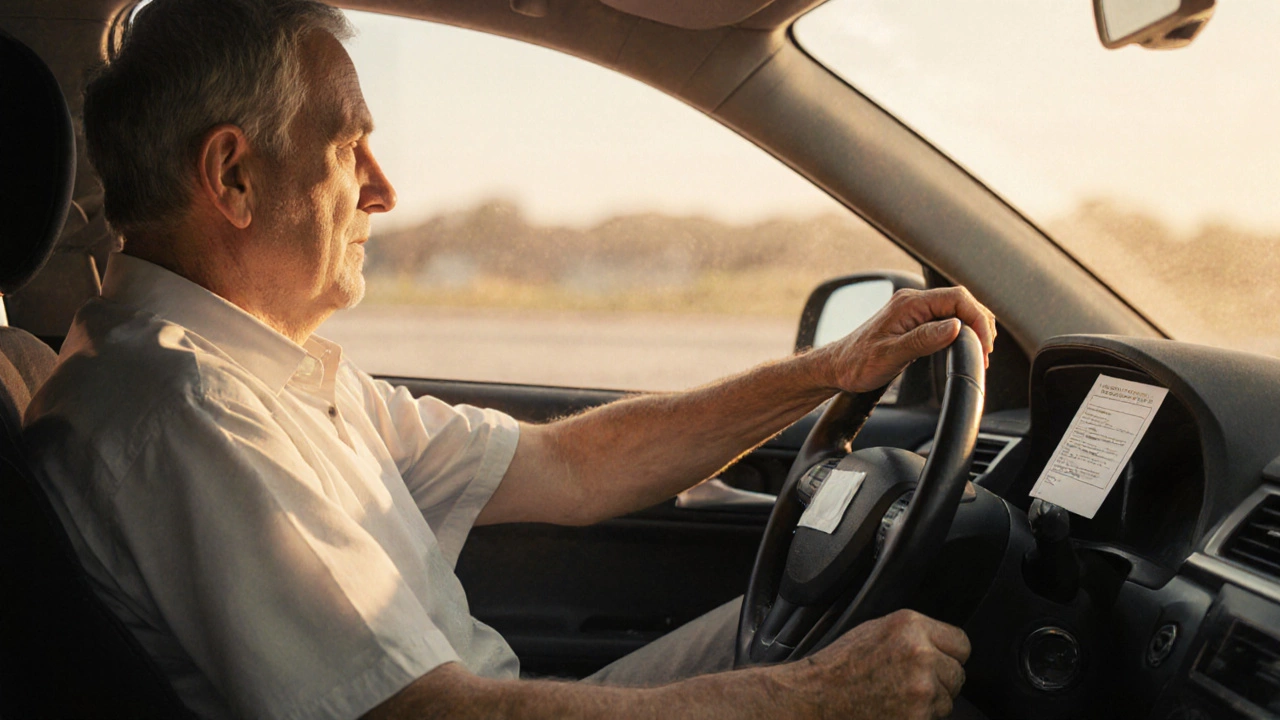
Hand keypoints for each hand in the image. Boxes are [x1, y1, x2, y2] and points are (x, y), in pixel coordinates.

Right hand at [785, 609, 970, 719]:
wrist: (818, 697)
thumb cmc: (841, 665)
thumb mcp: (877, 630)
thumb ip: (914, 634)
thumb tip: (941, 644)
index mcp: (911, 626)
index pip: (961, 643)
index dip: (949, 654)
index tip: (940, 661)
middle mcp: (921, 654)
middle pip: (958, 674)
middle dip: (940, 680)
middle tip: (909, 682)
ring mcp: (921, 688)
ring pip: (948, 701)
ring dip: (930, 702)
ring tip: (897, 696)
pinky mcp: (917, 716)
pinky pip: (933, 718)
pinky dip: (918, 717)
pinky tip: (894, 709)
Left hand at [813, 286, 996, 392]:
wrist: (836, 367)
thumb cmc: (857, 363)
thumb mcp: (891, 355)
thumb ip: (924, 339)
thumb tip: (955, 327)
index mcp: (909, 304)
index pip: (958, 299)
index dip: (977, 319)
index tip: (984, 346)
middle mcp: (913, 302)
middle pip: (961, 301)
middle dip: (980, 323)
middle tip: (985, 353)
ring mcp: (914, 311)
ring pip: (956, 310)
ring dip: (973, 327)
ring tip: (980, 352)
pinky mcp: (914, 322)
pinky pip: (946, 319)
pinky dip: (961, 331)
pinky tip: (965, 347)